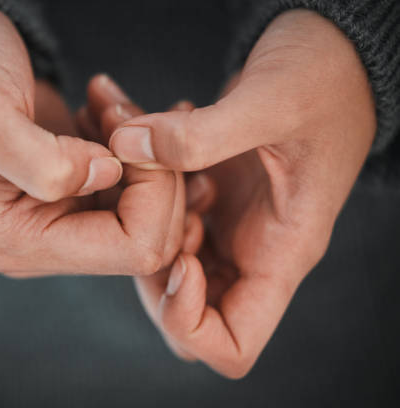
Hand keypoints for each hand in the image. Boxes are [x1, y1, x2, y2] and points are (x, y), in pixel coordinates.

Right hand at [0, 4, 181, 276]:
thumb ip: (42, 161)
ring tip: (110, 103)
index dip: (154, 193)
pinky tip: (109, 109)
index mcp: (17, 243)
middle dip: (156, 170)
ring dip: (149, 152)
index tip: (133, 136)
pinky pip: (139, 186)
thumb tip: (108, 176)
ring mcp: (62, 220)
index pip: (132, 248)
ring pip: (154, 210)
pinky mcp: (78, 194)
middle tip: (124, 111)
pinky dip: (140, 145)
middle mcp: (42, 245)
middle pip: (152, 235)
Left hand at [108, 10, 375, 376]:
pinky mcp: (214, 195)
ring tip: (136, 150)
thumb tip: (128, 147)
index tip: (178, 259)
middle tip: (142, 203)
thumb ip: (201, 133)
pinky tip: (142, 135)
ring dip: (137, 216)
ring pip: (165, 262)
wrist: (332, 54)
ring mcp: (230, 224)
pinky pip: (163, 214)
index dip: (188, 320)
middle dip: (147, 269)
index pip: (232, 343)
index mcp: (280, 252)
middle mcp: (251, 250)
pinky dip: (141, 185)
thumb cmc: (323, 78)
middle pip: (185, 312)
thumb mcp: (270, 101)